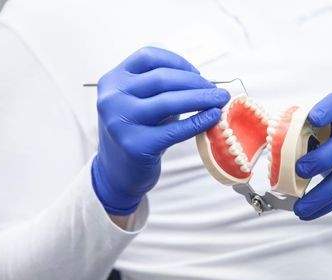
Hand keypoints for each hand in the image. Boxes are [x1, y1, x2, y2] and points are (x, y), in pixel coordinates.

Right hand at [92, 47, 229, 214]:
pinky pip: (175, 130)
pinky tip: (213, 118)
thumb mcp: (140, 102)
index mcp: (112, 81)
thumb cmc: (138, 131)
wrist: (118, 172)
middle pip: (162, 78)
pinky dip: (199, 121)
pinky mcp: (136, 145)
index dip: (178, 62)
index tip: (198, 74)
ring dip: (201, 98)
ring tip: (220, 100)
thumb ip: (162, 87)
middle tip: (217, 90)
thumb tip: (206, 82)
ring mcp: (121, 122)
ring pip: (170, 101)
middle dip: (196, 82)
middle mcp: (112, 98)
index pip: (148, 57)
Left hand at [293, 92, 331, 219]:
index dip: (328, 109)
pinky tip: (308, 214)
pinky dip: (325, 206)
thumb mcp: (310, 126)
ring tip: (300, 208)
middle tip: (300, 169)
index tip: (314, 118)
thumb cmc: (321, 136)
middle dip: (323, 158)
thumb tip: (262, 140)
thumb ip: (293, 129)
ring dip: (322, 194)